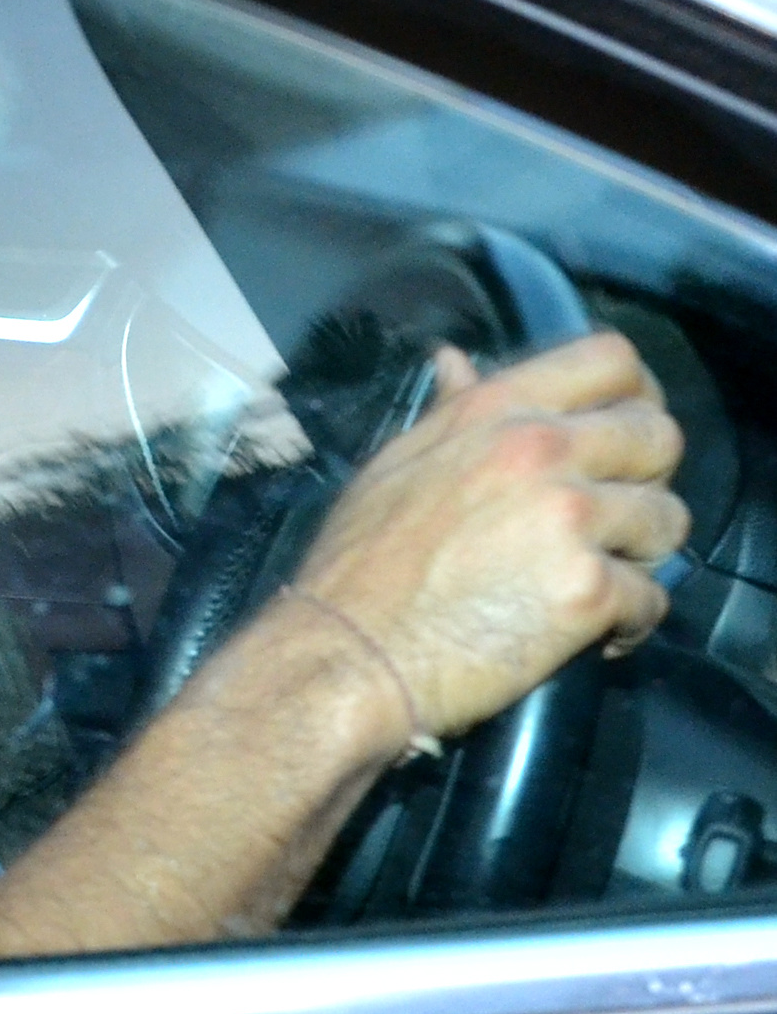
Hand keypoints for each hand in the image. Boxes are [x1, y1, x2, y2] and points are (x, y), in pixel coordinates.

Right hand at [284, 331, 687, 743]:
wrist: (346, 653)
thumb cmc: (358, 563)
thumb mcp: (397, 463)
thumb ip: (450, 412)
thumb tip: (456, 360)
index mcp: (494, 411)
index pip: (611, 360)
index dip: (633, 396)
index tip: (619, 438)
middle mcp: (540, 449)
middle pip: (660, 437)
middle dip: (645, 482)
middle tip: (608, 523)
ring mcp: (569, 517)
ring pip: (667, 521)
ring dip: (640, 554)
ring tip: (593, 580)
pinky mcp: (588, 589)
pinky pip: (651, 597)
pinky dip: (624, 621)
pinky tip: (585, 633)